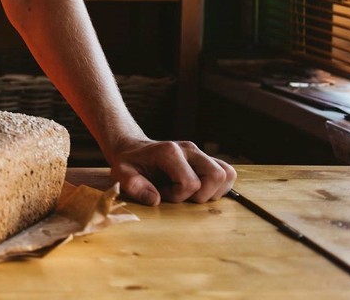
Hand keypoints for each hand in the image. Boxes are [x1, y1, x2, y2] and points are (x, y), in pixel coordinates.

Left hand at [109, 138, 236, 205]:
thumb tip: (156, 200)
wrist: (133, 149)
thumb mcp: (122, 174)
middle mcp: (189, 149)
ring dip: (213, 191)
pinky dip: (220, 187)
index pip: (190, 182)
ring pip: (226, 173)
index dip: (178, 195)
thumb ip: (134, 185)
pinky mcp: (207, 159)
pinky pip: (227, 172)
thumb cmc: (130, 163)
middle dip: (201, 195)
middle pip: (216, 175)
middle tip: (181, 196)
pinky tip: (200, 190)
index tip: (162, 193)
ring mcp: (200, 153)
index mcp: (170, 152)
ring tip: (191, 193)